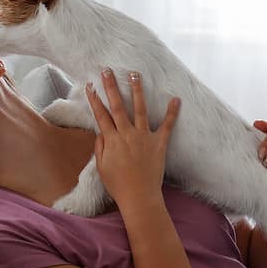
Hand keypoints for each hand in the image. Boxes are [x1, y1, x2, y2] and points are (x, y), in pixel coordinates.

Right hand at [85, 68, 180, 208]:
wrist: (139, 197)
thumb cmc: (118, 185)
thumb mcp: (101, 167)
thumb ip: (100, 147)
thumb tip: (101, 131)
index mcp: (112, 140)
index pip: (101, 115)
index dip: (95, 99)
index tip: (90, 85)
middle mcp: (127, 134)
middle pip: (118, 106)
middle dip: (112, 86)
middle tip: (108, 70)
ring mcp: (144, 137)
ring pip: (140, 109)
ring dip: (137, 90)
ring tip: (135, 75)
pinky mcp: (159, 143)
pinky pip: (167, 125)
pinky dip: (172, 113)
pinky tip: (176, 99)